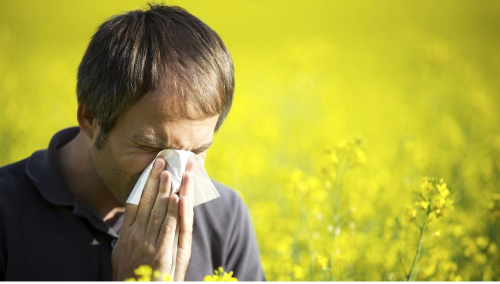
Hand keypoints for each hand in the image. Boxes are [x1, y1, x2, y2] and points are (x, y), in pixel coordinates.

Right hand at [111, 156, 194, 280]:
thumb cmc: (128, 275)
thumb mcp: (120, 253)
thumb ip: (125, 236)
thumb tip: (128, 221)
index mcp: (127, 234)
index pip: (135, 202)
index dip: (143, 183)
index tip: (150, 168)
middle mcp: (136, 235)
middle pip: (146, 202)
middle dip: (154, 180)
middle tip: (161, 161)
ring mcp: (147, 244)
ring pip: (158, 211)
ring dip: (165, 190)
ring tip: (170, 173)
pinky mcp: (160, 254)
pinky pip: (168, 228)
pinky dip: (172, 212)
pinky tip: (176, 198)